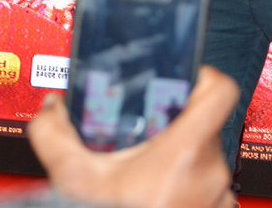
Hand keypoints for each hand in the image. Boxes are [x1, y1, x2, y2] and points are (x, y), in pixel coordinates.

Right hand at [28, 66, 238, 207]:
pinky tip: (159, 195)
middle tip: (144, 135)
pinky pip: (208, 188)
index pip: (219, 91)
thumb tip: (52, 108)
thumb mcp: (74, 178)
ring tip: (148, 171)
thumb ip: (55, 135)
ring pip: (205, 159)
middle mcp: (212, 173)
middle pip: (203, 125)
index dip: (202, 76)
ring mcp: (219, 198)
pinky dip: (186, 188)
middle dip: (172, 128)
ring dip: (180, 161)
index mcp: (185, 153)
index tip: (182, 81)